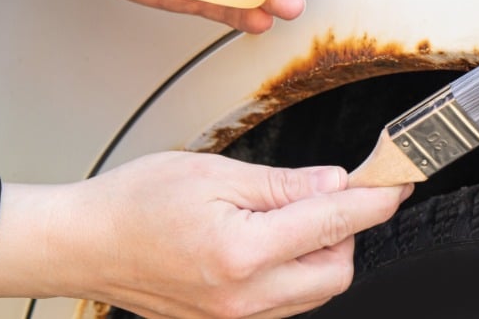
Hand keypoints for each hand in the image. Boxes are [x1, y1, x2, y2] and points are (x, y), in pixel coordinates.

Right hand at [0, 152, 411, 318]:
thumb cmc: (136, 202)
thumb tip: (338, 183)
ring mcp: (235, 318)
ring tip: (290, 217)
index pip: (334, 224)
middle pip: (336, 271)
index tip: (396, 182)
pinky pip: (286, 305)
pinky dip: (295, 273)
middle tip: (331, 195)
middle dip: (346, 231)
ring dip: (321, 254)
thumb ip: (285, 185)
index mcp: (242, 253)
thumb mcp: (216, 174)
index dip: (373, 199)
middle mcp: (244, 298)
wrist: (83, 244)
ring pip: (314, 292)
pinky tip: (273, 243)